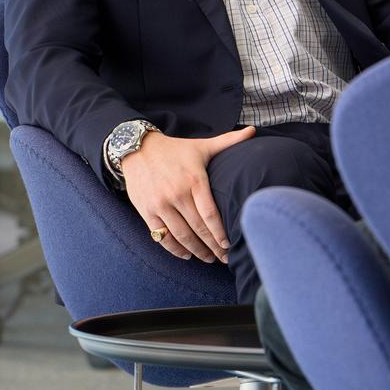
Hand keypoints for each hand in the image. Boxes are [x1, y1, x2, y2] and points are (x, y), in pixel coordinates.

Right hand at [122, 125, 256, 260]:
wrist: (137, 149)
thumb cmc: (175, 150)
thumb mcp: (201, 146)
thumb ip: (228, 141)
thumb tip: (253, 131)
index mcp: (194, 180)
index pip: (210, 214)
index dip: (220, 233)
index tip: (230, 244)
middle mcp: (176, 194)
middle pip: (198, 229)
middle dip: (213, 247)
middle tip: (225, 258)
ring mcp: (160, 205)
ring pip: (181, 236)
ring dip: (197, 251)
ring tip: (209, 259)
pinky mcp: (147, 211)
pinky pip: (162, 236)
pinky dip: (175, 249)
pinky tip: (187, 254)